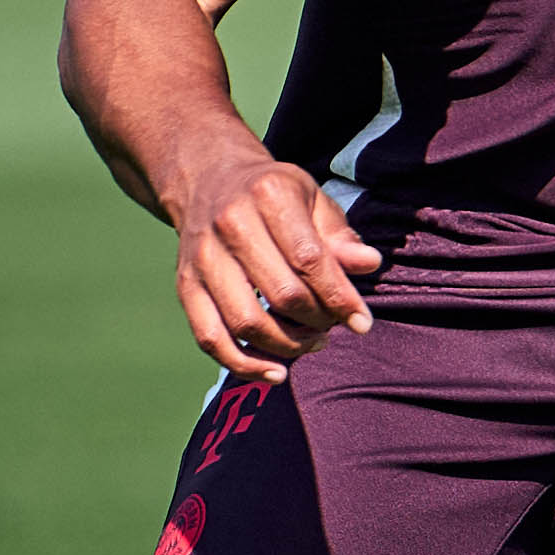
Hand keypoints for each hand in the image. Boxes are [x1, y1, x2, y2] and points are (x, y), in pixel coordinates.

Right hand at [161, 150, 379, 379]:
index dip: (340, 297)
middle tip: (334, 326)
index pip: (310, 259)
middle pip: (282, 294)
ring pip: (246, 322)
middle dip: (318, 321)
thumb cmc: (274, 196)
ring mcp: (202, 257)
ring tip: (312, 343)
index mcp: (268, 194)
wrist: (210, 181)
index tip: (362, 323)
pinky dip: (243, 365)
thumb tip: (369, 264)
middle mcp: (229, 223)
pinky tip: (275, 373)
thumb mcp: (313, 201)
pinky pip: (210, 338)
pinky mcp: (185, 286)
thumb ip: (340, 237)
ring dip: (287, 345)